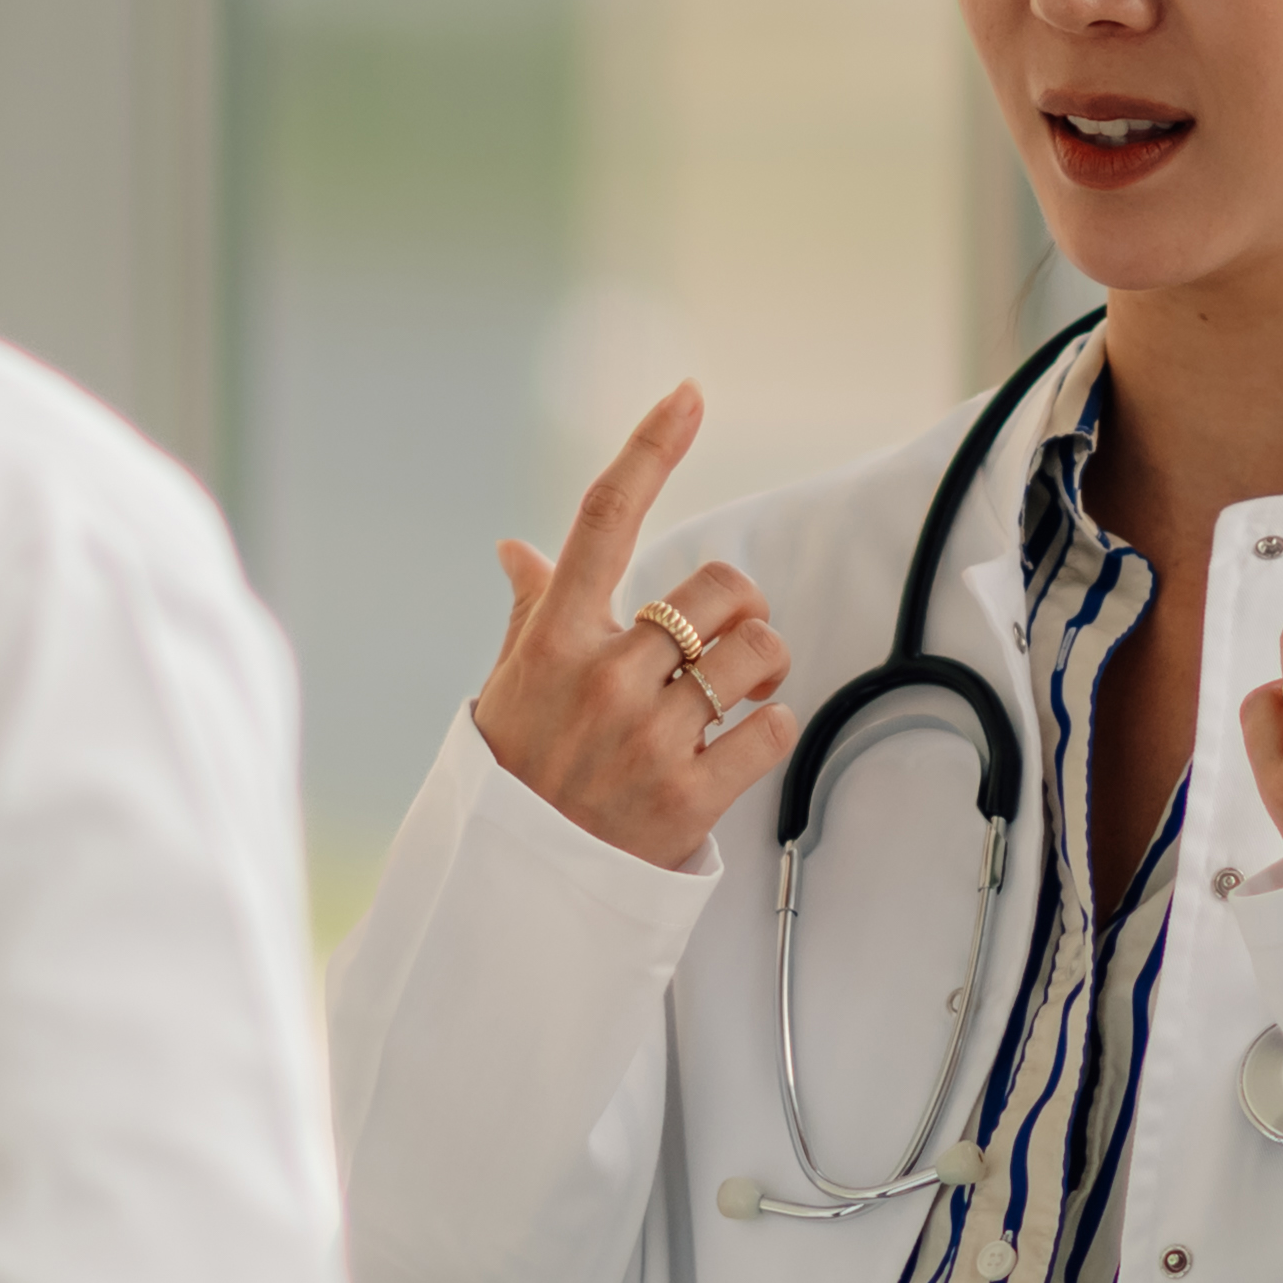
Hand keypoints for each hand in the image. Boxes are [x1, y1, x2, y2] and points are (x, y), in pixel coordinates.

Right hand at [469, 383, 795, 868]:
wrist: (515, 888)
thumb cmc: (517, 773)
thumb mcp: (509, 685)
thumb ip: (533, 612)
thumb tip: (517, 549)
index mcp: (556, 636)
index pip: (605, 518)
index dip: (651, 447)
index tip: (688, 394)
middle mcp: (602, 675)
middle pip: (719, 589)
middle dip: (737, 612)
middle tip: (721, 647)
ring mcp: (645, 736)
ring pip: (759, 654)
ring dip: (765, 667)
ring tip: (737, 694)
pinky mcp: (689, 796)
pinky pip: (772, 727)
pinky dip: (769, 729)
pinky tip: (737, 745)